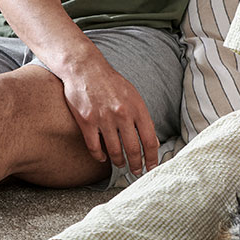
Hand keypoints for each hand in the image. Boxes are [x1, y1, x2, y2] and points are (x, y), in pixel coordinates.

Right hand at [62, 59, 159, 175]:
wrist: (85, 68)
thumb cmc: (111, 82)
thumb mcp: (133, 96)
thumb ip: (142, 117)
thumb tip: (153, 141)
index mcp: (137, 108)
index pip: (150, 140)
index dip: (153, 158)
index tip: (152, 167)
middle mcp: (122, 114)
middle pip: (133, 149)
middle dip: (136, 165)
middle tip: (136, 171)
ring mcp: (103, 119)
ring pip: (114, 151)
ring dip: (119, 162)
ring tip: (121, 164)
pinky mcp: (86, 121)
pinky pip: (94, 147)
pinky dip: (100, 156)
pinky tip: (103, 157)